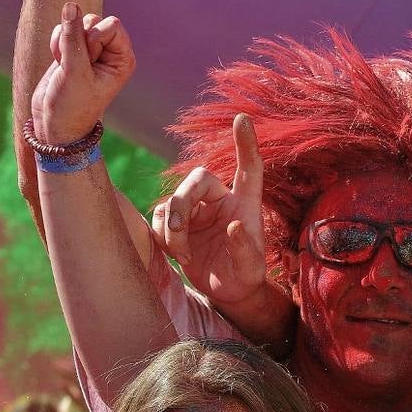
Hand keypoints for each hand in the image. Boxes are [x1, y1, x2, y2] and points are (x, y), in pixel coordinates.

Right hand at [30, 2, 133, 144]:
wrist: (56, 123)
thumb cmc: (72, 105)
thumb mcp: (74, 71)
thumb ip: (72, 37)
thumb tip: (71, 5)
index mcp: (123, 59)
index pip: (112, 25)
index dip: (94, 38)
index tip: (89, 61)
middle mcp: (111, 53)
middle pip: (93, 20)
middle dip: (78, 38)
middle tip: (76, 65)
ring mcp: (92, 50)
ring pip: (76, 22)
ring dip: (65, 40)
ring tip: (65, 65)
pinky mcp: (74, 50)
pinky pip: (64, 28)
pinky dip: (56, 42)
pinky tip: (58, 62)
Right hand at [150, 113, 267, 303]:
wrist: (226, 292)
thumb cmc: (245, 278)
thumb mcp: (250, 269)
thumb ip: (245, 248)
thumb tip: (234, 226)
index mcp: (246, 204)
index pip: (249, 168)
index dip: (246, 144)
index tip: (242, 118)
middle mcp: (221, 199)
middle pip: (197, 179)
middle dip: (183, 203)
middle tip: (179, 233)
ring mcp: (198, 208)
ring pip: (174, 200)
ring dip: (172, 228)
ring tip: (184, 256)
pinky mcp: (179, 221)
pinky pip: (160, 217)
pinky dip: (163, 236)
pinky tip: (179, 255)